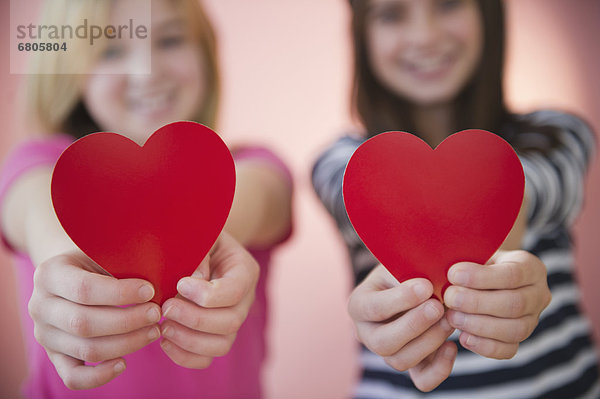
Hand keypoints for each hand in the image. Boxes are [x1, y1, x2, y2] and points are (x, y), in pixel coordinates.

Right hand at [28, 251, 160, 389]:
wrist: (71, 273)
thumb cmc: (96, 259)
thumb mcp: (102, 250)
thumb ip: (121, 260)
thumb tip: (156, 277)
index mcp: (49, 274)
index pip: (84, 289)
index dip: (120, 293)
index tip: (150, 291)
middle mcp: (40, 306)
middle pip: (84, 323)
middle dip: (128, 321)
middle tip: (157, 313)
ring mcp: (45, 334)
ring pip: (85, 350)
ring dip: (126, 344)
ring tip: (154, 331)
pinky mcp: (54, 356)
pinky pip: (73, 377)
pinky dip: (99, 376)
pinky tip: (124, 363)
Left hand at [159, 232, 258, 367]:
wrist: (199, 249)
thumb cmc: (198, 239)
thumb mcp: (201, 236)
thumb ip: (198, 253)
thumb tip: (191, 279)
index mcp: (245, 270)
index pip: (235, 291)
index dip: (207, 294)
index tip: (180, 284)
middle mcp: (245, 300)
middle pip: (231, 321)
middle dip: (194, 318)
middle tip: (166, 307)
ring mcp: (232, 322)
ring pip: (221, 345)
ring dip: (189, 340)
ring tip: (163, 325)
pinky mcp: (216, 338)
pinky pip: (206, 359)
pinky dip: (184, 356)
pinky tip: (164, 340)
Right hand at [348, 265, 456, 391]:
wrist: (421, 284)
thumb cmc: (410, 270)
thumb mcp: (404, 265)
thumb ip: (410, 274)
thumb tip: (429, 286)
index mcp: (359, 305)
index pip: (374, 308)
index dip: (401, 300)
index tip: (426, 286)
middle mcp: (366, 333)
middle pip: (383, 343)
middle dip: (413, 326)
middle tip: (438, 307)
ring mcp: (387, 352)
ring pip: (401, 361)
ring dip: (429, 342)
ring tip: (449, 320)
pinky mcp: (411, 366)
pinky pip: (422, 381)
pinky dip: (440, 368)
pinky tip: (452, 346)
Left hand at [444, 250, 551, 358]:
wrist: (483, 278)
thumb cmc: (477, 263)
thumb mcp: (477, 252)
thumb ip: (469, 260)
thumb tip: (451, 274)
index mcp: (530, 268)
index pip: (512, 274)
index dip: (481, 277)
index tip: (453, 274)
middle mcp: (538, 294)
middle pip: (515, 304)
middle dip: (477, 303)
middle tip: (449, 298)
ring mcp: (533, 320)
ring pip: (514, 330)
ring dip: (478, 325)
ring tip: (452, 316)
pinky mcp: (521, 340)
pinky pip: (508, 350)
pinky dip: (484, 346)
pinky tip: (463, 337)